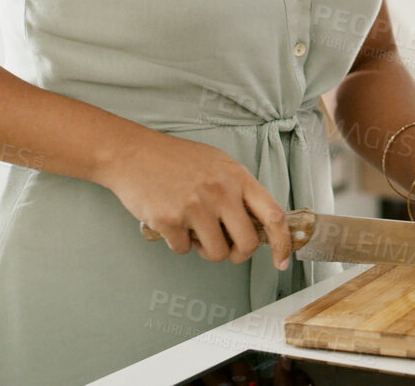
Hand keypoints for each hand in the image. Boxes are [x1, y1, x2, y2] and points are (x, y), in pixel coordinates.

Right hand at [101, 131, 293, 270]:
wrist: (131, 153)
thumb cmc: (174, 159)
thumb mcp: (217, 164)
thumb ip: (238, 191)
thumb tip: (256, 224)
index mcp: (237, 177)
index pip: (273, 215)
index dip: (283, 243)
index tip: (282, 260)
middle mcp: (220, 192)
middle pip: (247, 244)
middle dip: (236, 254)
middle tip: (224, 247)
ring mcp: (195, 207)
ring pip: (216, 253)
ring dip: (204, 249)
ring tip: (192, 229)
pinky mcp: (170, 220)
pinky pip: (183, 250)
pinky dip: (177, 242)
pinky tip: (170, 221)